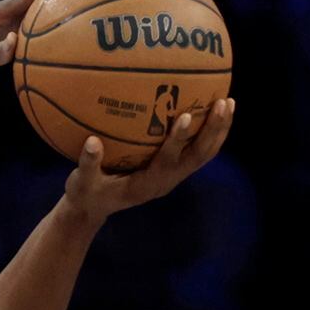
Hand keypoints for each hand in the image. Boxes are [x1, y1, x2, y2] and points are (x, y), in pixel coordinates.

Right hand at [64, 97, 235, 219]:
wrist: (93, 208)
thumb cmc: (87, 194)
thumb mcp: (82, 183)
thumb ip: (88, 164)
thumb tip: (92, 141)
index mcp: (148, 184)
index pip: (169, 162)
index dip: (178, 140)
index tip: (185, 116)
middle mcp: (167, 180)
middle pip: (199, 155)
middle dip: (213, 130)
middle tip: (222, 102)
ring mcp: (173, 175)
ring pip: (204, 153)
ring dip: (219, 129)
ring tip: (228, 102)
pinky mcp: (173, 168)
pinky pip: (197, 149)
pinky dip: (208, 131)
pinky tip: (209, 108)